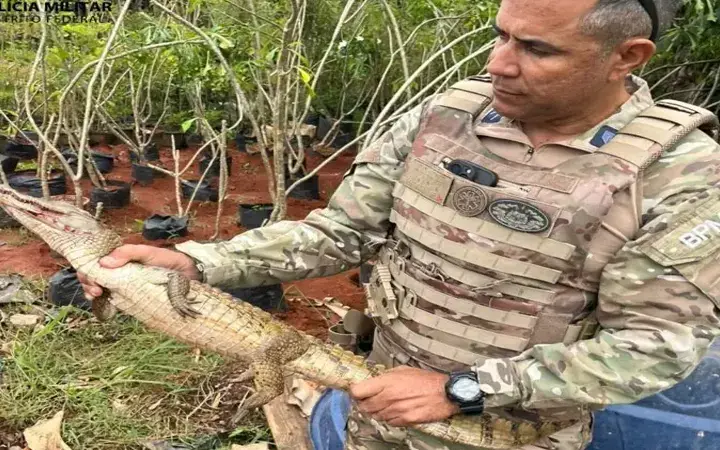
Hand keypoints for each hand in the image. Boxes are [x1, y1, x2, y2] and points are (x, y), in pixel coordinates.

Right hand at [78, 244, 199, 299]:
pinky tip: (103, 302)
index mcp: (121, 257)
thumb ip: (128, 253)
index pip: (95, 261)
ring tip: (97, 295)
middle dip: (88, 282)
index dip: (87, 269)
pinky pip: (112, 299)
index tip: (92, 278)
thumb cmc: (169, 260)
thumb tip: (104, 262)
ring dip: (92, 291)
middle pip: (93, 275)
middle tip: (95, 290)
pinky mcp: (130, 297)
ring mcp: (123, 284)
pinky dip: (103, 302)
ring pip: (99, 287)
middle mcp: (119, 270)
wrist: (189, 276)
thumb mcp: (149, 253)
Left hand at [349, 366, 458, 426]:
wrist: (445, 393)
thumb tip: (375, 380)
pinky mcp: (405, 421)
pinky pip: (389, 422)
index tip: (357, 391)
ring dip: (376, 411)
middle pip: (364, 406)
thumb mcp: (404, 369)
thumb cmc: (427, 380)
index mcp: (387, 382)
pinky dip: (389, 418)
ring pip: (375, 416)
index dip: (355, 392)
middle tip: (368, 399)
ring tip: (385, 404)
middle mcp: (388, 398)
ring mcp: (396, 411)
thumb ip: (386, 376)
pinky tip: (395, 411)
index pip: (357, 391)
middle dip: (364, 403)